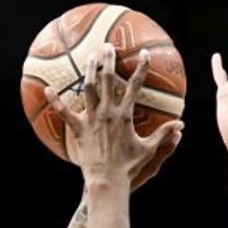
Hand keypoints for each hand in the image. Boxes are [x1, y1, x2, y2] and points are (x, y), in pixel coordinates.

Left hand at [46, 43, 182, 185]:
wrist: (107, 181)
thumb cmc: (129, 167)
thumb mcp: (149, 150)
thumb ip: (163, 135)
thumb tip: (180, 125)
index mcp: (125, 115)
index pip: (135, 86)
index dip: (141, 69)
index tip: (143, 54)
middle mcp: (107, 112)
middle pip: (108, 80)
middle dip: (109, 61)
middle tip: (108, 46)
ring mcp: (91, 119)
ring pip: (88, 89)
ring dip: (89, 71)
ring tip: (89, 57)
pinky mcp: (79, 130)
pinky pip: (64, 112)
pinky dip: (56, 100)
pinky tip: (47, 89)